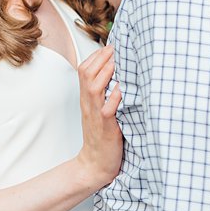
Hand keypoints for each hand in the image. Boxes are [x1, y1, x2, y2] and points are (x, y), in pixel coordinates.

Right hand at [75, 45, 122, 190]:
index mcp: (87, 99)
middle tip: (118, 48)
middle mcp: (89, 104)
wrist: (95, 164)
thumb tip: (120, 76)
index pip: (84, 70)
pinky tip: (125, 87)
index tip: (112, 46)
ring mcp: (96, 114)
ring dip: (107, 71)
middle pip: (86, 73)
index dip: (97, 56)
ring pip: (94, 86)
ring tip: (120, 61)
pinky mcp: (106, 126)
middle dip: (102, 57)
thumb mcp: (100, 112)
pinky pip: (108, 108)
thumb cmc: (102, 137)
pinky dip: (116, 95)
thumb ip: (106, 94)